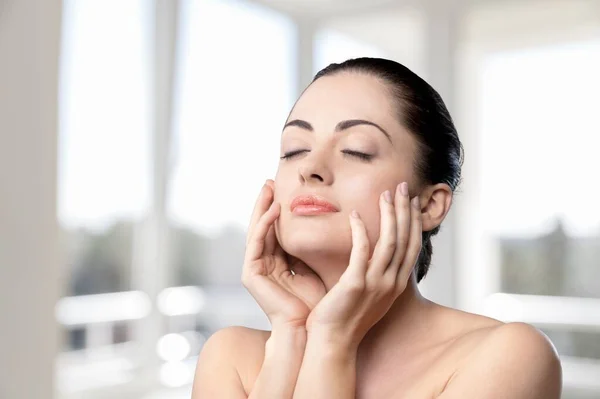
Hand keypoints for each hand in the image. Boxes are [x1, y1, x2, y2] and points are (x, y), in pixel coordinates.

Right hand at [242, 180, 326, 329]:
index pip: (275, 230)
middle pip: (262, 227)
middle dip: (265, 204)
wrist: (308, 330)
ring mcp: (255, 269)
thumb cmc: (316, 302)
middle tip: (270, 182)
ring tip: (268, 188)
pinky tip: (273, 210)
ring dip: (262, 209)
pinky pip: (257, 244)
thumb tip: (326, 225)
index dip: (278, 210)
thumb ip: (312, 248)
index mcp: (277, 263)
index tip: (284, 189)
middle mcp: (263, 263)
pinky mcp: (250, 275)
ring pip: (256, 231)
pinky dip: (265, 225)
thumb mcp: (315, 267)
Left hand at [305, 182, 421, 347]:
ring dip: (389, 215)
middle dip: (405, 210)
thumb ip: (378, 272)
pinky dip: (360, 230)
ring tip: (385, 194)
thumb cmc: (347, 317)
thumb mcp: (371, 293)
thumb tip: (378, 253)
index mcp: (396, 284)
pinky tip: (354, 215)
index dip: (413, 221)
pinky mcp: (355, 284)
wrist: (333, 342)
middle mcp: (391, 283)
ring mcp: (375, 284)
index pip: (412, 246)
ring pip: (389, 242)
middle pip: (405, 239)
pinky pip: (361, 251)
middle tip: (403, 186)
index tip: (411, 200)